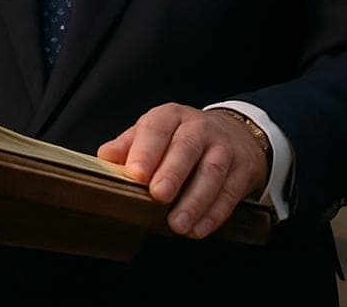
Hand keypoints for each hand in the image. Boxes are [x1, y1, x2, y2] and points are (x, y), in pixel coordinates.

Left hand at [97, 104, 268, 238]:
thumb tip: (104, 157)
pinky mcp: (243, 169)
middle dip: (172, 173)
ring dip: (195, 201)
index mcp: (171, 116)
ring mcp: (224, 147)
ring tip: (178, 224)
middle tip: (158, 196)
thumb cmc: (182, 137)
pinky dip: (214, 213)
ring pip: (211, 172)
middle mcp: (199, 128)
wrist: (235, 134)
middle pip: (186, 148)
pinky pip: (230, 192)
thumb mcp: (155, 133)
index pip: (156, 128)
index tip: (135, 175)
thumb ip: (129, 145)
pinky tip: (198, 229)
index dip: (145, 151)